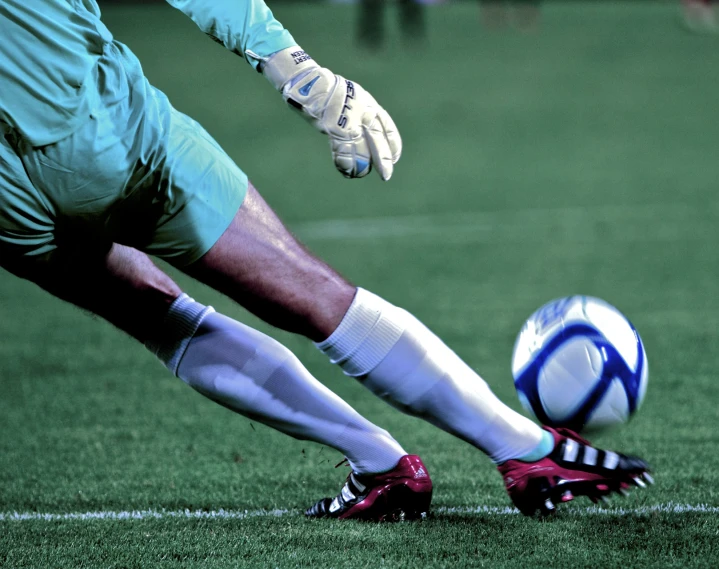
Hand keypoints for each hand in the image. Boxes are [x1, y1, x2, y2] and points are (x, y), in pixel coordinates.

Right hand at [262, 48, 400, 179]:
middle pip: (377, 139)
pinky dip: (345, 162)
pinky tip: (346, 171)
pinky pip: (342, 150)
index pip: (387, 126)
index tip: (394, 158)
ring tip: (359, 174)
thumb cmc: (326, 90)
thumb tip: (360, 134)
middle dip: (382, 159)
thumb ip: (358, 114)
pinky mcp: (334, 126)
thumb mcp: (350, 98)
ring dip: (361, 165)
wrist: (308, 81)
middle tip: (386, 175)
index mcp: (369, 103)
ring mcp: (348, 119)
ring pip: (361, 148)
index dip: (392, 144)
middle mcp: (362, 111)